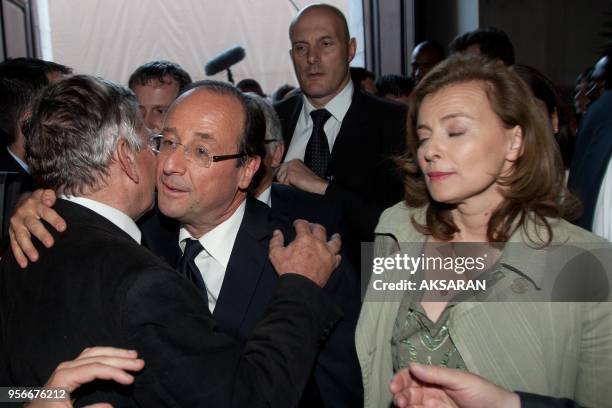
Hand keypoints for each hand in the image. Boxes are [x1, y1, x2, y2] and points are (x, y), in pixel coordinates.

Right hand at [9, 189, 64, 267]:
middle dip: (41, 234)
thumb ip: (48, 195)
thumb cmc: (39, 201)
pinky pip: (14, 245)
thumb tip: (49, 200)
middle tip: (50, 243)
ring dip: (28, 248)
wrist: (21, 203)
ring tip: (35, 258)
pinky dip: (18, 255)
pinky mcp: (12, 234)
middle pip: (33, 225)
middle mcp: (23, 215)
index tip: (63, 227)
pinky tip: (24, 264)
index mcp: (34, 204)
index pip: (45, 211)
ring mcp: (17, 225)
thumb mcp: (44, 194)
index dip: (54, 219)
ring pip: (22, 237)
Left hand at [29, 346, 144, 407]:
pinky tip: (115, 356)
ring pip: (95, 353)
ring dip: (115, 353)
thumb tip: (111, 406)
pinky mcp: (70, 370)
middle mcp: (66, 367)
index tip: (131, 380)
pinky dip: (106, 355)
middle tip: (140, 363)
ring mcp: (67, 367)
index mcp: (64, 377)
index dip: (115, 372)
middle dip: (120, 359)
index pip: (95, 368)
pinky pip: (90, 356)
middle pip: (97, 357)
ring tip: (133, 355)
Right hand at [269, 219, 340, 286]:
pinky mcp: (331, 264)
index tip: (296, 224)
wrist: (299, 286)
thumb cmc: (287, 269)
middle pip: (320, 229)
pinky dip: (336, 254)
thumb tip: (277, 232)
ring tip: (335, 235)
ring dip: (334, 237)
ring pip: (334, 242)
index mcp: (304, 238)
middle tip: (312, 227)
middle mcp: (318, 243)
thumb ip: (276, 241)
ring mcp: (327, 253)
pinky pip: (337, 257)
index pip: (303, 224)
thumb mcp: (275, 254)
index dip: (299, 222)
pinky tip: (336, 253)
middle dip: (315, 226)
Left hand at [276, 159, 328, 194]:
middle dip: (283, 180)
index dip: (282, 176)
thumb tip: (278, 177)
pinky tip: (296, 185)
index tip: (287, 180)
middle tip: (293, 183)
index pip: (281, 168)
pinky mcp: (290, 174)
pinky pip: (284, 183)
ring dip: (286, 183)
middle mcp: (291, 162)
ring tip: (296, 183)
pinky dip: (289, 186)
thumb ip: (289, 172)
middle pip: (279, 173)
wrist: (316, 184)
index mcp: (294, 161)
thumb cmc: (310, 180)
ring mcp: (290, 168)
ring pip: (280, 179)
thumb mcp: (298, 172)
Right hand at [390, 363, 519, 407]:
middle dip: (400, 395)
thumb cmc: (484, 393)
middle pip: (409, 392)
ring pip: (413, 406)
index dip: (401, 379)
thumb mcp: (460, 379)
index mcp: (437, 380)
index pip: (412, 376)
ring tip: (405, 407)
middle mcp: (433, 393)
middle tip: (399, 401)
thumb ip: (436, 374)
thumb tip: (412, 365)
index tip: (394, 386)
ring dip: (405, 405)